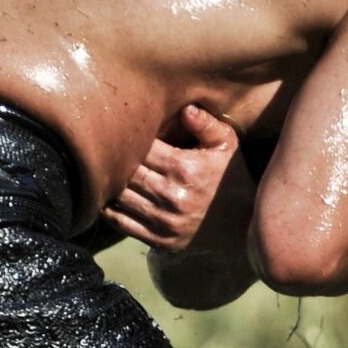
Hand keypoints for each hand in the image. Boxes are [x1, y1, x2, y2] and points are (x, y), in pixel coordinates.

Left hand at [104, 105, 246, 251]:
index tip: (122, 131)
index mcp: (184, 167)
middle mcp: (171, 194)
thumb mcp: (227, 144)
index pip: (141, 147)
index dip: (129, 138)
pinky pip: (123, 223)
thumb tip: (185, 108)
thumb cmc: (231, 177)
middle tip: (105, 149)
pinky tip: (108, 197)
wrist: (243, 223)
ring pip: (120, 197)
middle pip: (127, 172)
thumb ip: (206, 124)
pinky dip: (109, 210)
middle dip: (116, 160)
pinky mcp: (159, 239)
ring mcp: (164, 220)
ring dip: (110, 184)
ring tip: (104, 171)